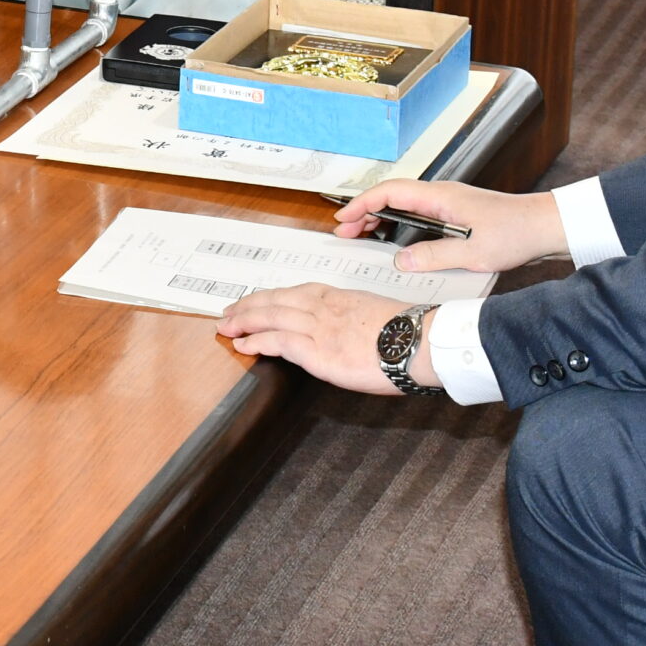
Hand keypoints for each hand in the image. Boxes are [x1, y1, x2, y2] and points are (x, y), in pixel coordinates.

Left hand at [217, 284, 433, 395]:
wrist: (420, 342)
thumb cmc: (405, 331)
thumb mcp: (371, 312)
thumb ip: (348, 315)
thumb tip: (340, 328)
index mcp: (336, 297)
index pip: (293, 293)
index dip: (267, 298)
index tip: (253, 302)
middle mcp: (322, 308)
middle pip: (274, 301)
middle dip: (247, 307)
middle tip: (227, 313)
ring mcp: (318, 328)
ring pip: (271, 318)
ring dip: (244, 321)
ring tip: (226, 327)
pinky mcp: (319, 352)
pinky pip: (279, 342)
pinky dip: (257, 342)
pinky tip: (243, 344)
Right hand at [330, 179, 567, 273]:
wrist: (547, 227)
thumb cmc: (517, 234)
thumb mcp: (474, 253)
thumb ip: (435, 256)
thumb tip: (402, 261)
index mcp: (441, 197)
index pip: (390, 192)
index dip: (363, 204)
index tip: (344, 219)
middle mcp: (442, 195)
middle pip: (392, 196)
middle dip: (365, 211)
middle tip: (344, 231)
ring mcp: (450, 203)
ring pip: (404, 204)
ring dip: (380, 217)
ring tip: (361, 235)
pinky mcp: (458, 214)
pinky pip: (417, 214)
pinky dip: (398, 223)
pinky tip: (395, 239)